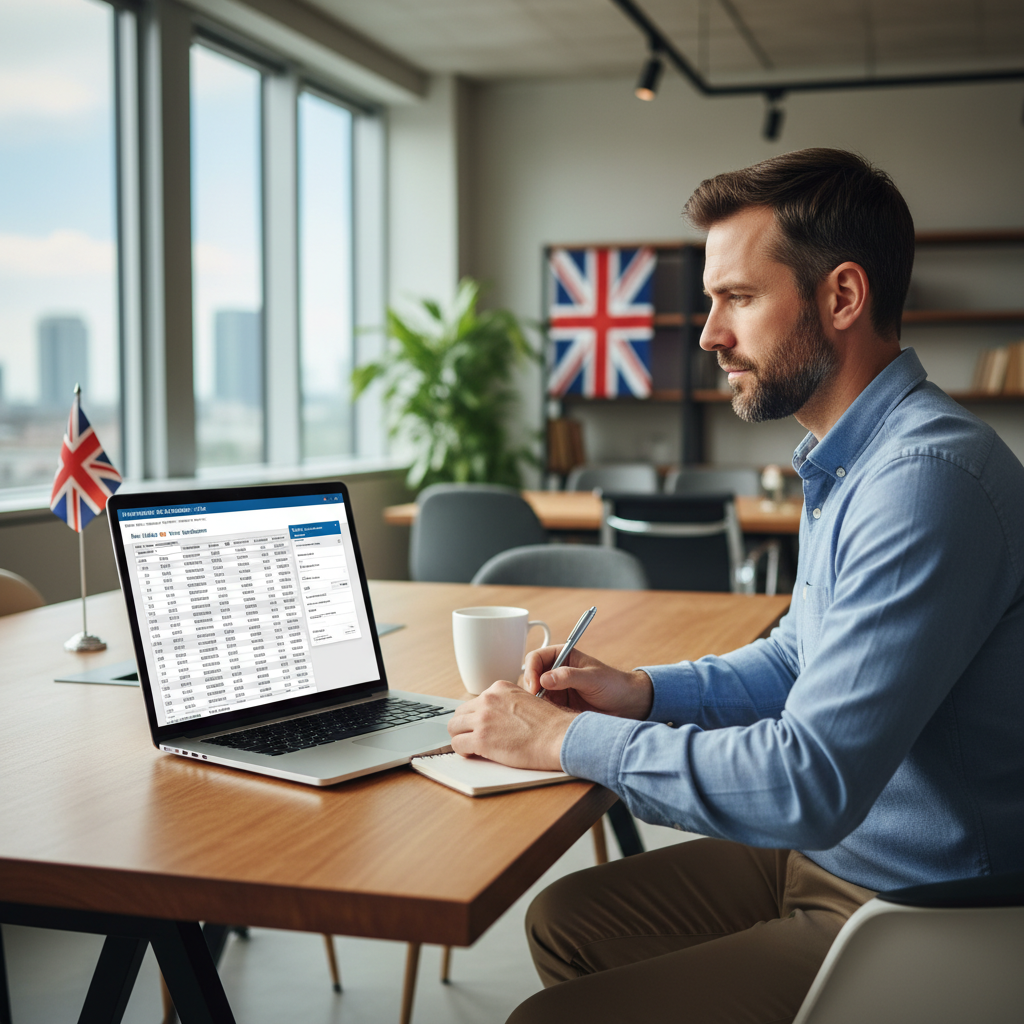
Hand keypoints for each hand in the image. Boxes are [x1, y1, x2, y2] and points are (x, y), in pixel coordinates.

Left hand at [447, 679, 577, 769]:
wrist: (559, 736)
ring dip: (461, 737)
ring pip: (454, 727)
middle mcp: (489, 699)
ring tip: (471, 747)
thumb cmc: (551, 724)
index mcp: (500, 688)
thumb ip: (508, 704)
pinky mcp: (481, 739)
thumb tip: (499, 717)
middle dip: (466, 726)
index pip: (476, 701)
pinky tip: (473, 754)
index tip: (482, 725)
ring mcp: (483, 718)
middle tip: (473, 737)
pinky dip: (462, 751)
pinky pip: (458, 744)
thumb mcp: (528, 700)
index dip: (478, 716)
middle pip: (461, 712)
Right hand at [523, 646, 652, 719]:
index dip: (531, 670)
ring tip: (542, 711)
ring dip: (534, 702)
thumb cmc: (613, 684)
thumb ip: (569, 676)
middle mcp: (555, 671)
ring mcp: (555, 689)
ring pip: (534, 694)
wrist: (626, 705)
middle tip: (537, 701)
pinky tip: (546, 718)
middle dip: (530, 688)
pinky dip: (541, 713)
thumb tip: (545, 679)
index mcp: (562, 656)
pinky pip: (542, 709)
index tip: (535, 686)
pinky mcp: (558, 706)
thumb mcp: (592, 678)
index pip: (536, 658)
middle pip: (530, 676)